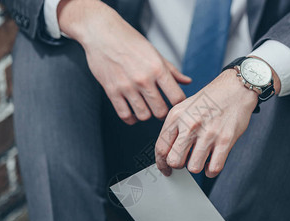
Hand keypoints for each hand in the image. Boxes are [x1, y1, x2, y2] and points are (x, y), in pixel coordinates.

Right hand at [57, 0, 191, 124]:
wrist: (101, 32)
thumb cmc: (130, 41)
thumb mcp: (154, 52)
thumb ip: (171, 70)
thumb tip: (188, 82)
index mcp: (157, 68)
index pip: (176, 97)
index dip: (179, 104)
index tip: (174, 103)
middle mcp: (143, 79)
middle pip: (161, 111)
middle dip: (163, 113)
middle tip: (160, 109)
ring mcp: (126, 86)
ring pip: (144, 116)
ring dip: (147, 115)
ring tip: (146, 108)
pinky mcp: (111, 91)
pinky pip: (125, 115)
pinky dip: (131, 118)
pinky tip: (133, 112)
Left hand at [155, 69, 258, 177]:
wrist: (236, 88)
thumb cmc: (211, 99)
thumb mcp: (184, 107)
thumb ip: (174, 127)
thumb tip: (167, 151)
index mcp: (176, 116)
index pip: (160, 148)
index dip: (161, 163)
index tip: (165, 169)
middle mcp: (190, 125)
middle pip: (174, 161)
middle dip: (178, 165)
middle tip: (184, 162)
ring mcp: (208, 133)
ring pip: (193, 168)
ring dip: (196, 167)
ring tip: (200, 159)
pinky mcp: (225, 140)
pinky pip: (214, 168)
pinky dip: (211, 171)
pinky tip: (211, 164)